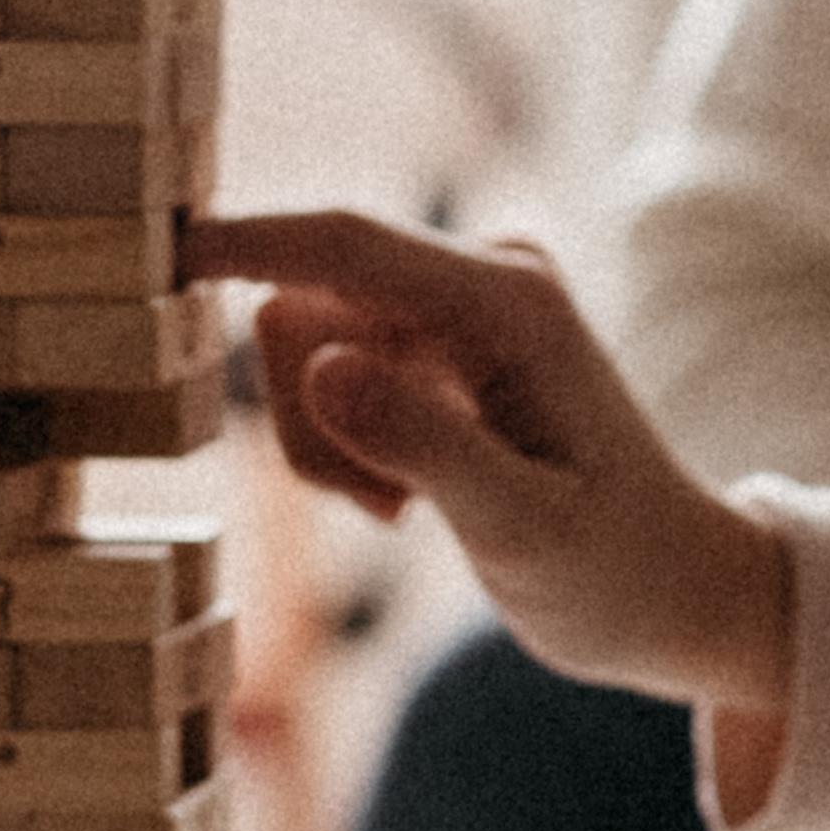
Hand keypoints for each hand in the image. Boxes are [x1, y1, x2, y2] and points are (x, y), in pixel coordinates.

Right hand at [180, 209, 793, 730]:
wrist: (674, 589)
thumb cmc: (616, 569)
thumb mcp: (522, 527)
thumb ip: (421, 444)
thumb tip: (318, 365)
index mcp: (510, 299)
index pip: (345, 243)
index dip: (244, 241)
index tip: (155, 247)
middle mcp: (484, 276)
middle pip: (306, 306)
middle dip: (308, 414)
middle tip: (380, 507)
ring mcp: (459, 306)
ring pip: (305, 349)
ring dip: (325, 443)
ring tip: (405, 508)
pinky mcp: (440, 342)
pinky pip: (330, 376)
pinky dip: (345, 449)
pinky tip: (411, 498)